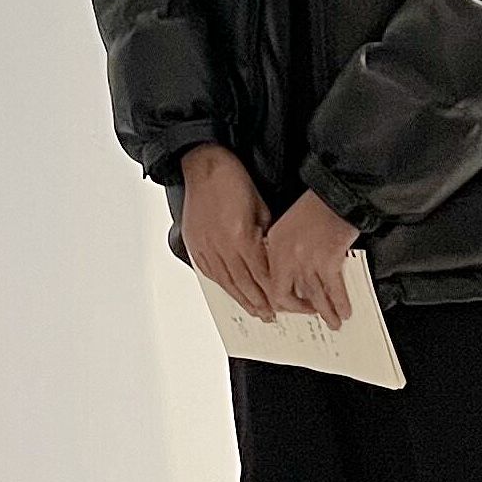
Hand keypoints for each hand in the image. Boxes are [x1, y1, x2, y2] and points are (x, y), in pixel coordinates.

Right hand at [180, 146, 278, 320]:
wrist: (204, 166)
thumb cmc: (233, 180)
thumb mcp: (260, 208)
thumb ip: (266, 237)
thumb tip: (272, 259)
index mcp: (241, 237)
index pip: (263, 275)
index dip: (276, 292)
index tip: (286, 302)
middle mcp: (221, 247)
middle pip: (245, 284)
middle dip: (261, 303)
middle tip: (272, 316)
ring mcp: (205, 247)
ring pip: (226, 282)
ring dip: (242, 299)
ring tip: (254, 311)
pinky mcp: (195, 244)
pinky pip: (210, 273)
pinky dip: (222, 285)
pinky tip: (230, 292)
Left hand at [263, 191, 361, 326]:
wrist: (336, 194)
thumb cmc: (316, 207)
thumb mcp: (287, 226)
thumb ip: (283, 250)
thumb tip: (292, 277)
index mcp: (272, 244)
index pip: (268, 282)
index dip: (279, 299)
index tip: (288, 306)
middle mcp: (285, 255)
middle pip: (283, 295)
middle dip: (298, 310)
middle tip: (310, 314)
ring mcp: (305, 260)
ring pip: (312, 297)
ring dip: (325, 312)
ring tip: (333, 321)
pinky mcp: (327, 261)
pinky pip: (333, 291)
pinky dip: (339, 304)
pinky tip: (344, 310)